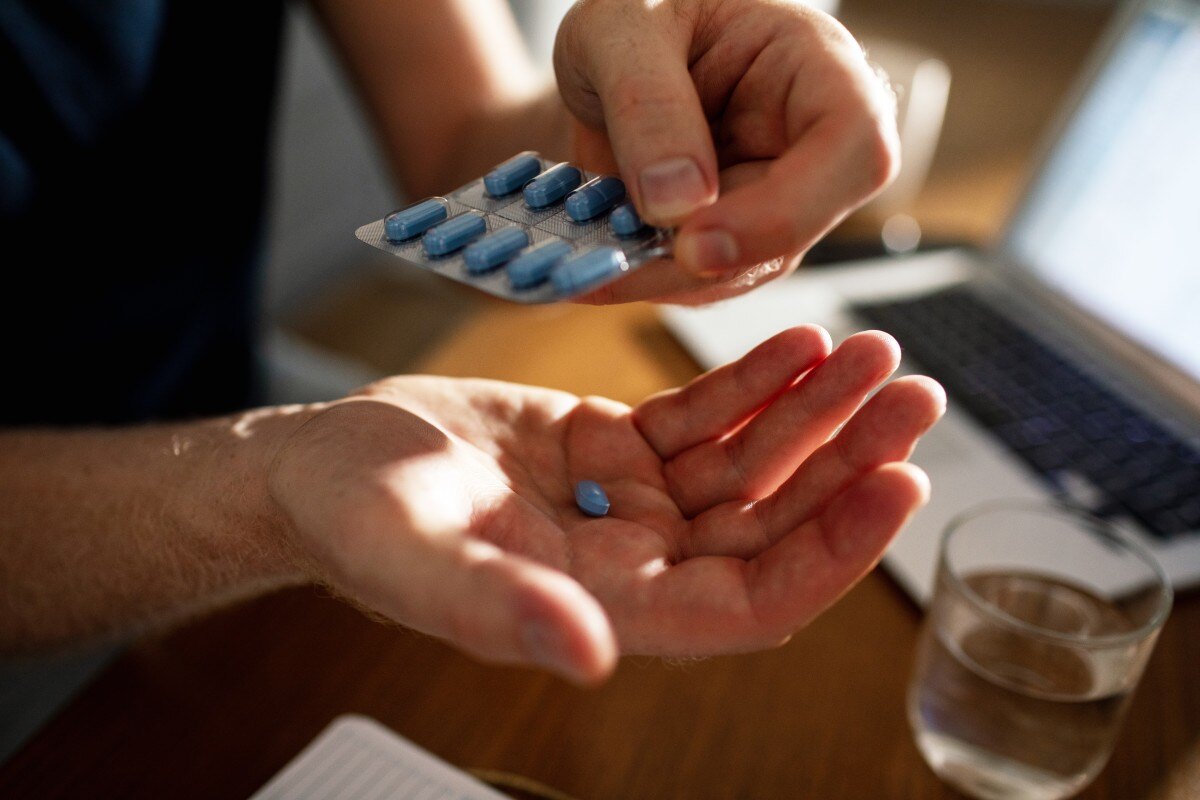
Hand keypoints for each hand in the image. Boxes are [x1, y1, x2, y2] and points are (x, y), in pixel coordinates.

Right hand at [269, 328, 942, 683]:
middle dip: (847, 462)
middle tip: (911, 395)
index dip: (831, 552)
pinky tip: (799, 345)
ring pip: (749, 465)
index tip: (897, 485)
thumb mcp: (412, 554)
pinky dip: (754, 384)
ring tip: (873, 357)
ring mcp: (630, 505)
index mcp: (607, 607)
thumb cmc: (356, 515)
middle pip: (771, 523)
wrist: (326, 461)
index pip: (750, 601)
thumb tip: (588, 654)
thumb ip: (497, 609)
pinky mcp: (615, 450)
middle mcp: (636, 563)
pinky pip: (703, 420)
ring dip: (816, 414)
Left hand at [554, 0, 897, 303]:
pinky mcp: (729, 238)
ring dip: (659, 279)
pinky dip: (642, 281)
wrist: (602, 58)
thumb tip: (678, 205)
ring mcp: (771, 198)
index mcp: (815, 67)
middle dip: (699, 261)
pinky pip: (697, 281)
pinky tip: (591, 264)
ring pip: (740, 272)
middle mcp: (807, 144)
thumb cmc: (633, 16)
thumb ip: (647, 104)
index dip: (787, 210)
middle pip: (792, 231)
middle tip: (610, 266)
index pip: (854, 147)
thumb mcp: (620, 29)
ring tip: (581, 263)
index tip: (696, 241)